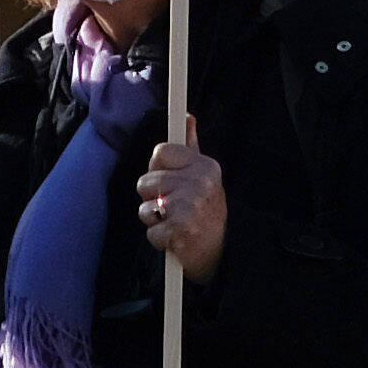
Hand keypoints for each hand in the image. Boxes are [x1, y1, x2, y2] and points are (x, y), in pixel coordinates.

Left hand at [135, 142, 228, 278]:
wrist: (222, 250)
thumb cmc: (206, 210)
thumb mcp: (204, 175)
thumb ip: (191, 146)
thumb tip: (186, 116)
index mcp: (204, 166)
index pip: (160, 152)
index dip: (158, 168)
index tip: (170, 179)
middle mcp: (199, 183)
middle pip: (145, 182)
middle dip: (153, 197)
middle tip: (175, 206)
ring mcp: (190, 207)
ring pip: (144, 208)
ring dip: (155, 220)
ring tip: (176, 222)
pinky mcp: (180, 230)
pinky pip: (150, 232)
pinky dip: (159, 239)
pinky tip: (176, 238)